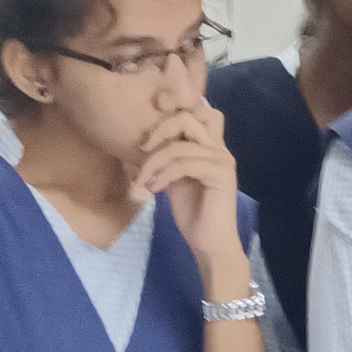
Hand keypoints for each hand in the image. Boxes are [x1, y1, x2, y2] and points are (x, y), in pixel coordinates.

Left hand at [137, 99, 243, 264]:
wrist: (211, 244)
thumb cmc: (193, 214)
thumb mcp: (171, 182)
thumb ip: (160, 163)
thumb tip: (129, 152)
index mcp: (209, 147)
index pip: (198, 110)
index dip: (175, 107)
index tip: (151, 121)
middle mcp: (219, 148)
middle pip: (191, 115)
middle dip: (161, 127)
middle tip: (143, 147)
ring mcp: (222, 160)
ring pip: (181, 143)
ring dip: (154, 160)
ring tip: (144, 179)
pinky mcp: (221, 175)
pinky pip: (185, 164)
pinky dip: (164, 175)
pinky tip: (155, 189)